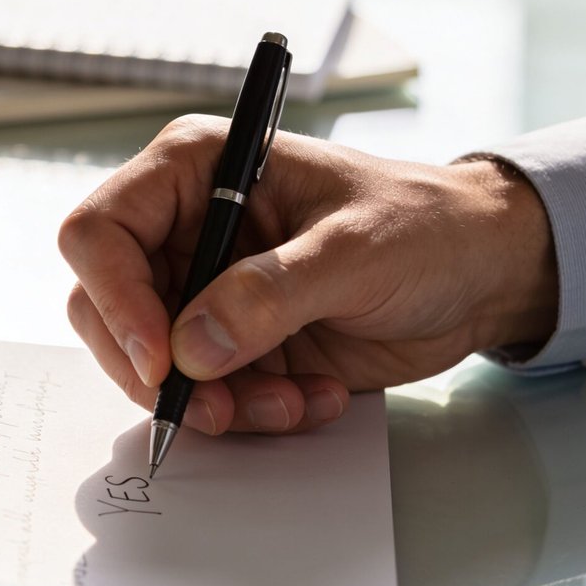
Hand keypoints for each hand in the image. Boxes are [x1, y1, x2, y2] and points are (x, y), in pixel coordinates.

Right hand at [59, 115, 557, 435]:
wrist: (483, 273)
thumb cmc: (426, 226)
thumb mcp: (355, 251)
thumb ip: (269, 294)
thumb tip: (191, 346)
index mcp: (198, 172)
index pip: (102, 231)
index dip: (114, 298)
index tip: (161, 360)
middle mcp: (186, 230)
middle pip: (105, 308)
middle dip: (156, 370)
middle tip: (214, 408)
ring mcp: (204, 291)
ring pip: (151, 366)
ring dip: (212, 402)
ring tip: (289, 403)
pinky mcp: (231, 344)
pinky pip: (203, 395)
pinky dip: (249, 414)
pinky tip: (312, 398)